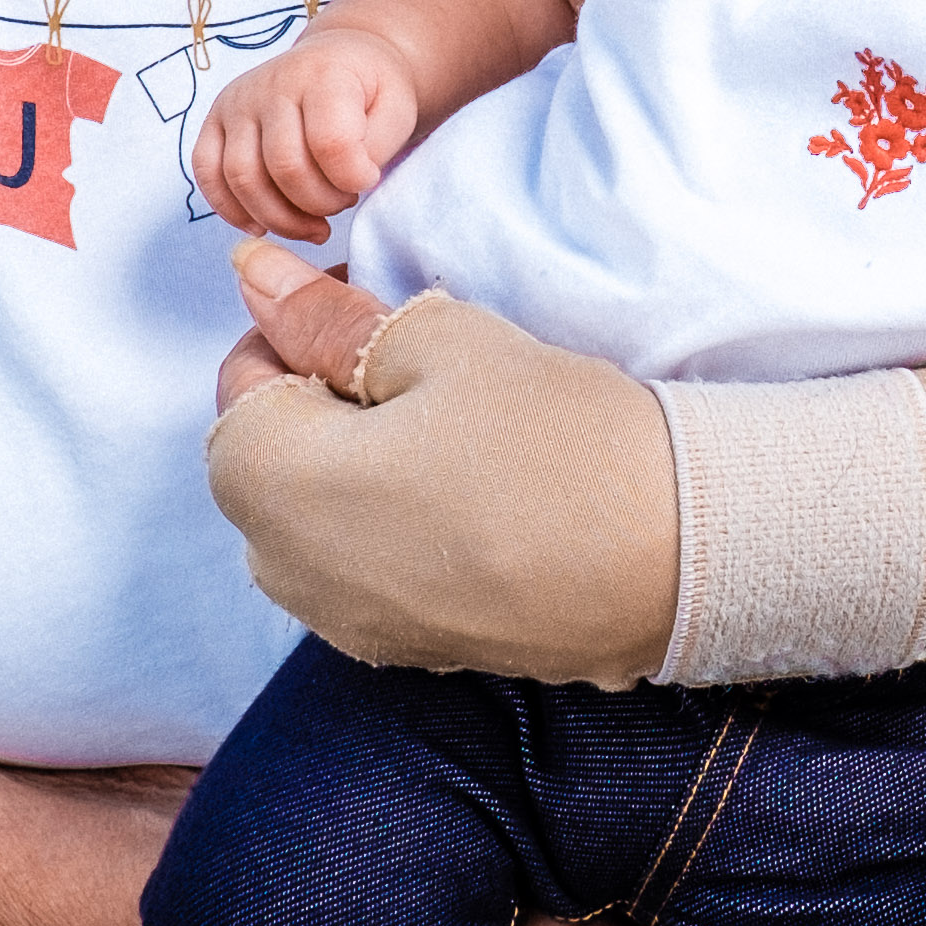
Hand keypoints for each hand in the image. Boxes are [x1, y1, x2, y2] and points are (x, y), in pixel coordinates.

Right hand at [190, 34, 423, 242]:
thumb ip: (376, 148)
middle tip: (342, 202)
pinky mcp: (216, 120)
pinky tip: (261, 225)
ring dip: (281, 217)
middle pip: (286, 167)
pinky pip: (207, 172)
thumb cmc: (372, 91)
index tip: (368, 180)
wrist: (342, 59)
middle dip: (320, 204)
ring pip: (244, 178)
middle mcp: (272, 83)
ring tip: (312, 222)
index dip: (354, 179)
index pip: (331, 143)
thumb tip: (343, 183)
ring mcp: (238, 101)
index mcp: (324, 75)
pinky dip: (230, 209)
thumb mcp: (398, 110)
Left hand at [201, 245, 683, 688]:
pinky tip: (479, 497)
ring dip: (361, 465)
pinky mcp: (405, 649)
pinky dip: (397, 523)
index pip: (245, 378)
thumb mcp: (439, 344)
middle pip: (270, 455)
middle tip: (431, 367)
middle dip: (328, 402)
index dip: (309, 330)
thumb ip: (329, 317)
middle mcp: (282, 568)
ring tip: (459, 433)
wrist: (680, 562)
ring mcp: (343, 621)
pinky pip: (365, 565)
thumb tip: (248, 275)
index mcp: (269, 482)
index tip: (385, 312)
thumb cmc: (558, 438)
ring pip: (316, 513)